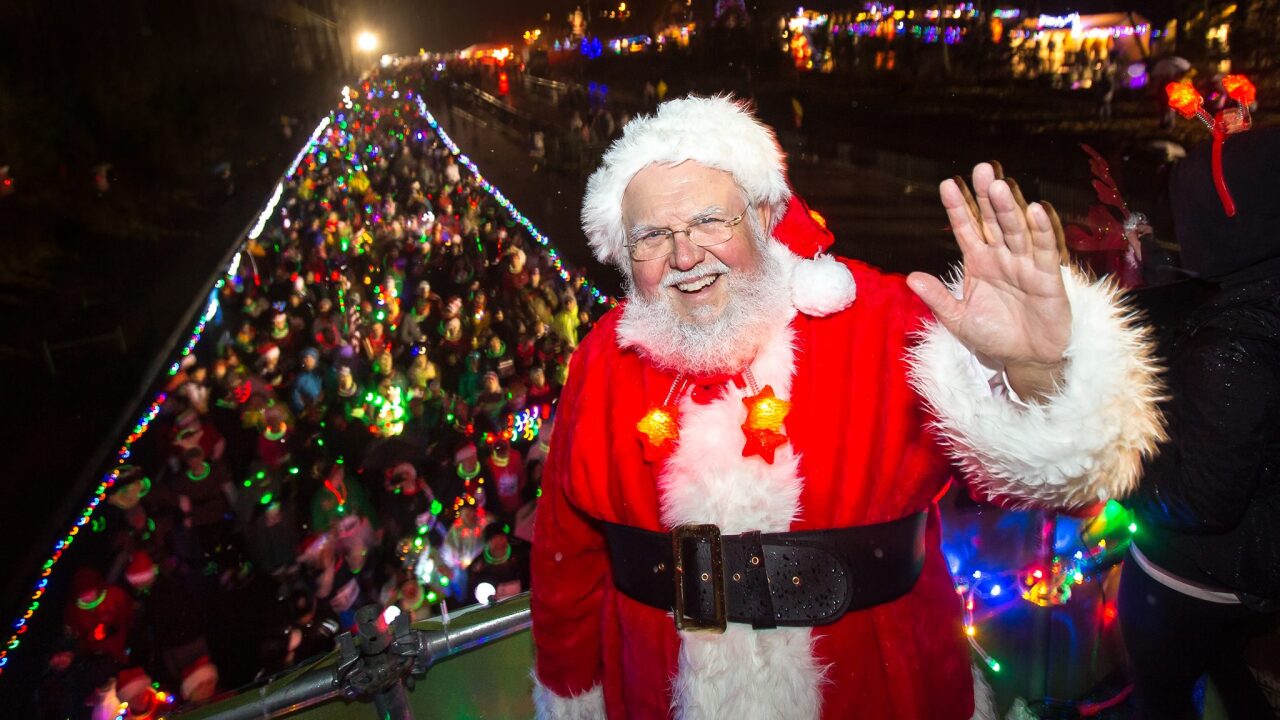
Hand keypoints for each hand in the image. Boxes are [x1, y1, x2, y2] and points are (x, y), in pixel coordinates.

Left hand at [907, 163, 1071, 401]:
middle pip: (993, 220)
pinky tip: (1035, 210)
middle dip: (986, 196)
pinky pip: (1044, 251)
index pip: (966, 229)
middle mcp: (1001, 257)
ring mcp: (1025, 264)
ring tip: (999, 185)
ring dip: (1008, 208)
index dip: (958, 208)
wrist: (1025, 358)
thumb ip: (937, 297)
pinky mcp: (1047, 277)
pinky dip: (1041, 231)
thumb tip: (910, 278)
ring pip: (1015, 230)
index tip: (947, 184)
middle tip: (981, 168)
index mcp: (979, 262)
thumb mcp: (958, 319)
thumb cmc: (993, 335)